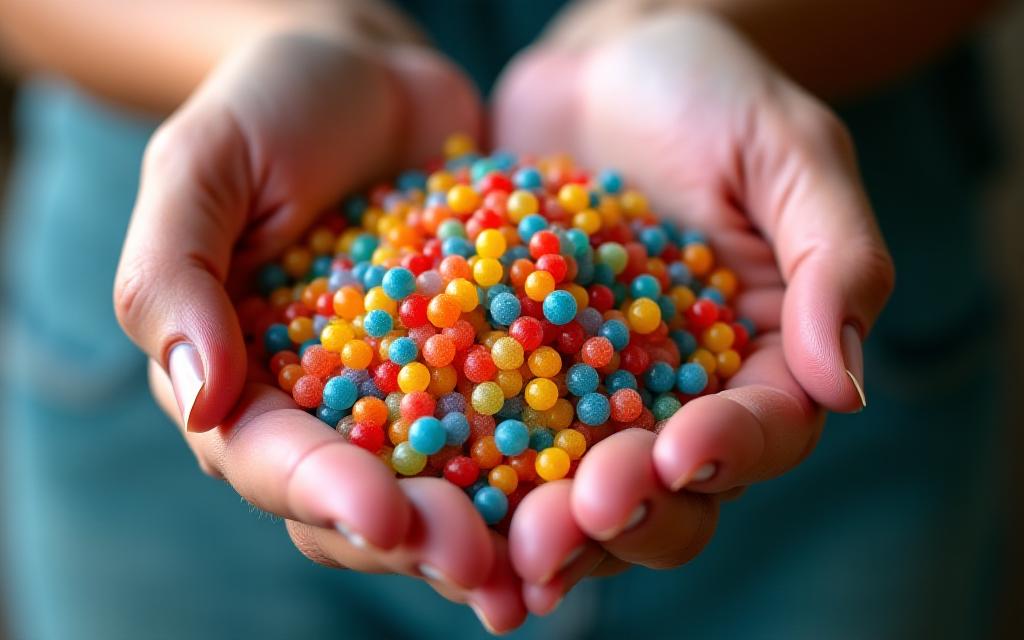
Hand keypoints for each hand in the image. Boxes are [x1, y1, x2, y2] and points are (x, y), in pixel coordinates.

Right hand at [115, 28, 525, 632]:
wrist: (373, 78)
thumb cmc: (271, 110)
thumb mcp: (203, 167)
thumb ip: (175, 273)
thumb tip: (198, 397)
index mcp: (242, 385)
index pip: (273, 460)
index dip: (326, 494)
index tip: (387, 514)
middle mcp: (328, 410)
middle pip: (365, 502)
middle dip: (421, 539)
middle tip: (483, 564)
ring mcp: (411, 396)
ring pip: (446, 488)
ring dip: (495, 531)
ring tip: (549, 558)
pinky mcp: (482, 365)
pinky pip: (516, 421)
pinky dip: (553, 459)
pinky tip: (602, 480)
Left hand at [493, 8, 894, 612]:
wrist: (604, 65)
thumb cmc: (710, 92)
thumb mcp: (789, 151)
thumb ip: (833, 256)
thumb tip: (847, 386)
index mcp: (761, 358)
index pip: (761, 430)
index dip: (724, 453)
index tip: (677, 453)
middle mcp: (679, 394)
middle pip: (671, 489)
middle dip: (631, 513)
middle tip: (582, 516)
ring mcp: (592, 392)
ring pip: (583, 488)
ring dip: (554, 527)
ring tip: (513, 548)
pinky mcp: (516, 370)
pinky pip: (500, 435)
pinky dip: (480, 480)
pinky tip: (445, 503)